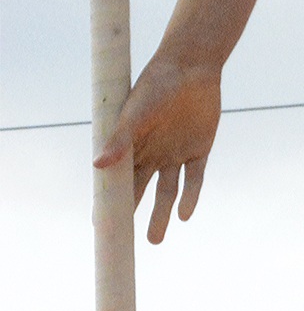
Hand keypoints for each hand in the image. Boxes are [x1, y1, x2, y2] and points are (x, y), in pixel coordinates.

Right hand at [95, 54, 221, 242]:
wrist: (192, 66)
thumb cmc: (157, 84)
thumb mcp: (136, 111)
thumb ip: (120, 138)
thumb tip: (98, 166)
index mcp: (131, 146)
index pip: (117, 181)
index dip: (109, 203)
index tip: (100, 226)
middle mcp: (152, 153)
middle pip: (140, 192)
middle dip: (133, 217)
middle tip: (125, 244)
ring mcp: (175, 153)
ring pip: (167, 192)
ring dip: (161, 215)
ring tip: (155, 241)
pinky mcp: (199, 150)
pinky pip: (194, 179)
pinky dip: (191, 197)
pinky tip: (184, 215)